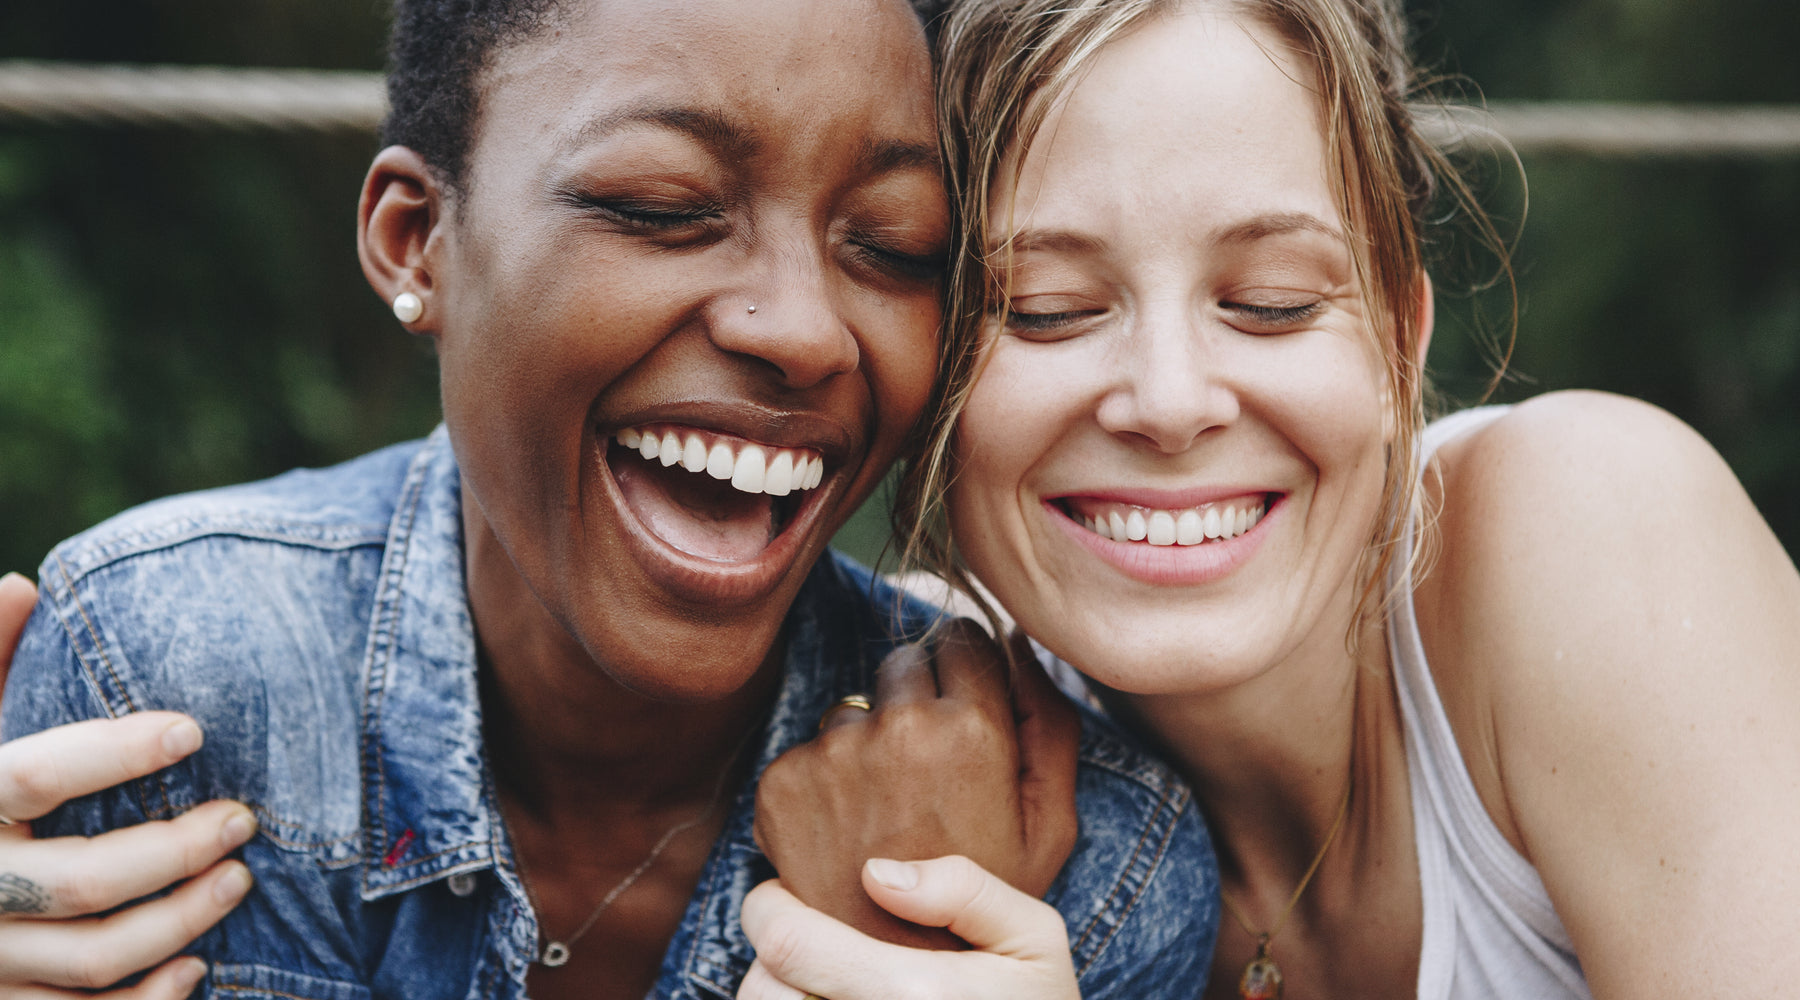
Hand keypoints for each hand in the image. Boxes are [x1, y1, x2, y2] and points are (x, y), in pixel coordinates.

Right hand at [0, 572, 255, 997]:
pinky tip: (195, 970)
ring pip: (93, 956)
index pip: (33, 775)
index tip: (193, 729)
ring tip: (240, 879)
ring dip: (179, 921)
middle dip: (175, 851)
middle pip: (83, 880)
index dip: (114, 752)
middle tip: (243, 819)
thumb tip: (21, 586)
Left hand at [737, 855, 1080, 999]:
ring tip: (824, 978)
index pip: (786, 944)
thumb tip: (875, 873)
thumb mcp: (1035, 939)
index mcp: (911, 995)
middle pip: (762, 991)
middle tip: (809, 939)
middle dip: (772, 955)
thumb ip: (964, 889)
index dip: (766, 907)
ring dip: (782, 995)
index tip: (784, 894)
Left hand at [753, 620, 1078, 948]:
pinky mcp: (783, 780)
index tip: (964, 708)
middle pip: (903, 661)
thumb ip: (1049, 721)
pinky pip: (808, 750)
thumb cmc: (984, 898)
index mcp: (971, 728)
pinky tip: (846, 830)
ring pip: (852, 708)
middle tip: (926, 771)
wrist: (896, 970)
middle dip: (916, 700)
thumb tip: (1018, 641)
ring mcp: (834, 753)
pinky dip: (823, 780)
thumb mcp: (1048, 822)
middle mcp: (898, 728)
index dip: (966, 671)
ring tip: (886, 812)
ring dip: (867, 741)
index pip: (960, 637)